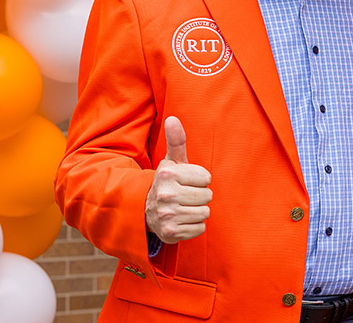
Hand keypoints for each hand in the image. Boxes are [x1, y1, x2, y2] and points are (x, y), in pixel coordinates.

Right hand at [145, 116, 211, 243]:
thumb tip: (173, 119)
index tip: (187, 181)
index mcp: (168, 174)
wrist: (145, 210)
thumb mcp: (172, 161)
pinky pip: (200, 229)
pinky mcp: (170, 233)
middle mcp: (165, 194)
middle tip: (185, 195)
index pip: (206, 178)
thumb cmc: (168, 182)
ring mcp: (167, 215)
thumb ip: (176, 141)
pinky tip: (181, 220)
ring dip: (197, 211)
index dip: (200, 180)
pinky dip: (193, 226)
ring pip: (205, 213)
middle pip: (207, 196)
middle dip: (200, 196)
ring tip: (183, 207)